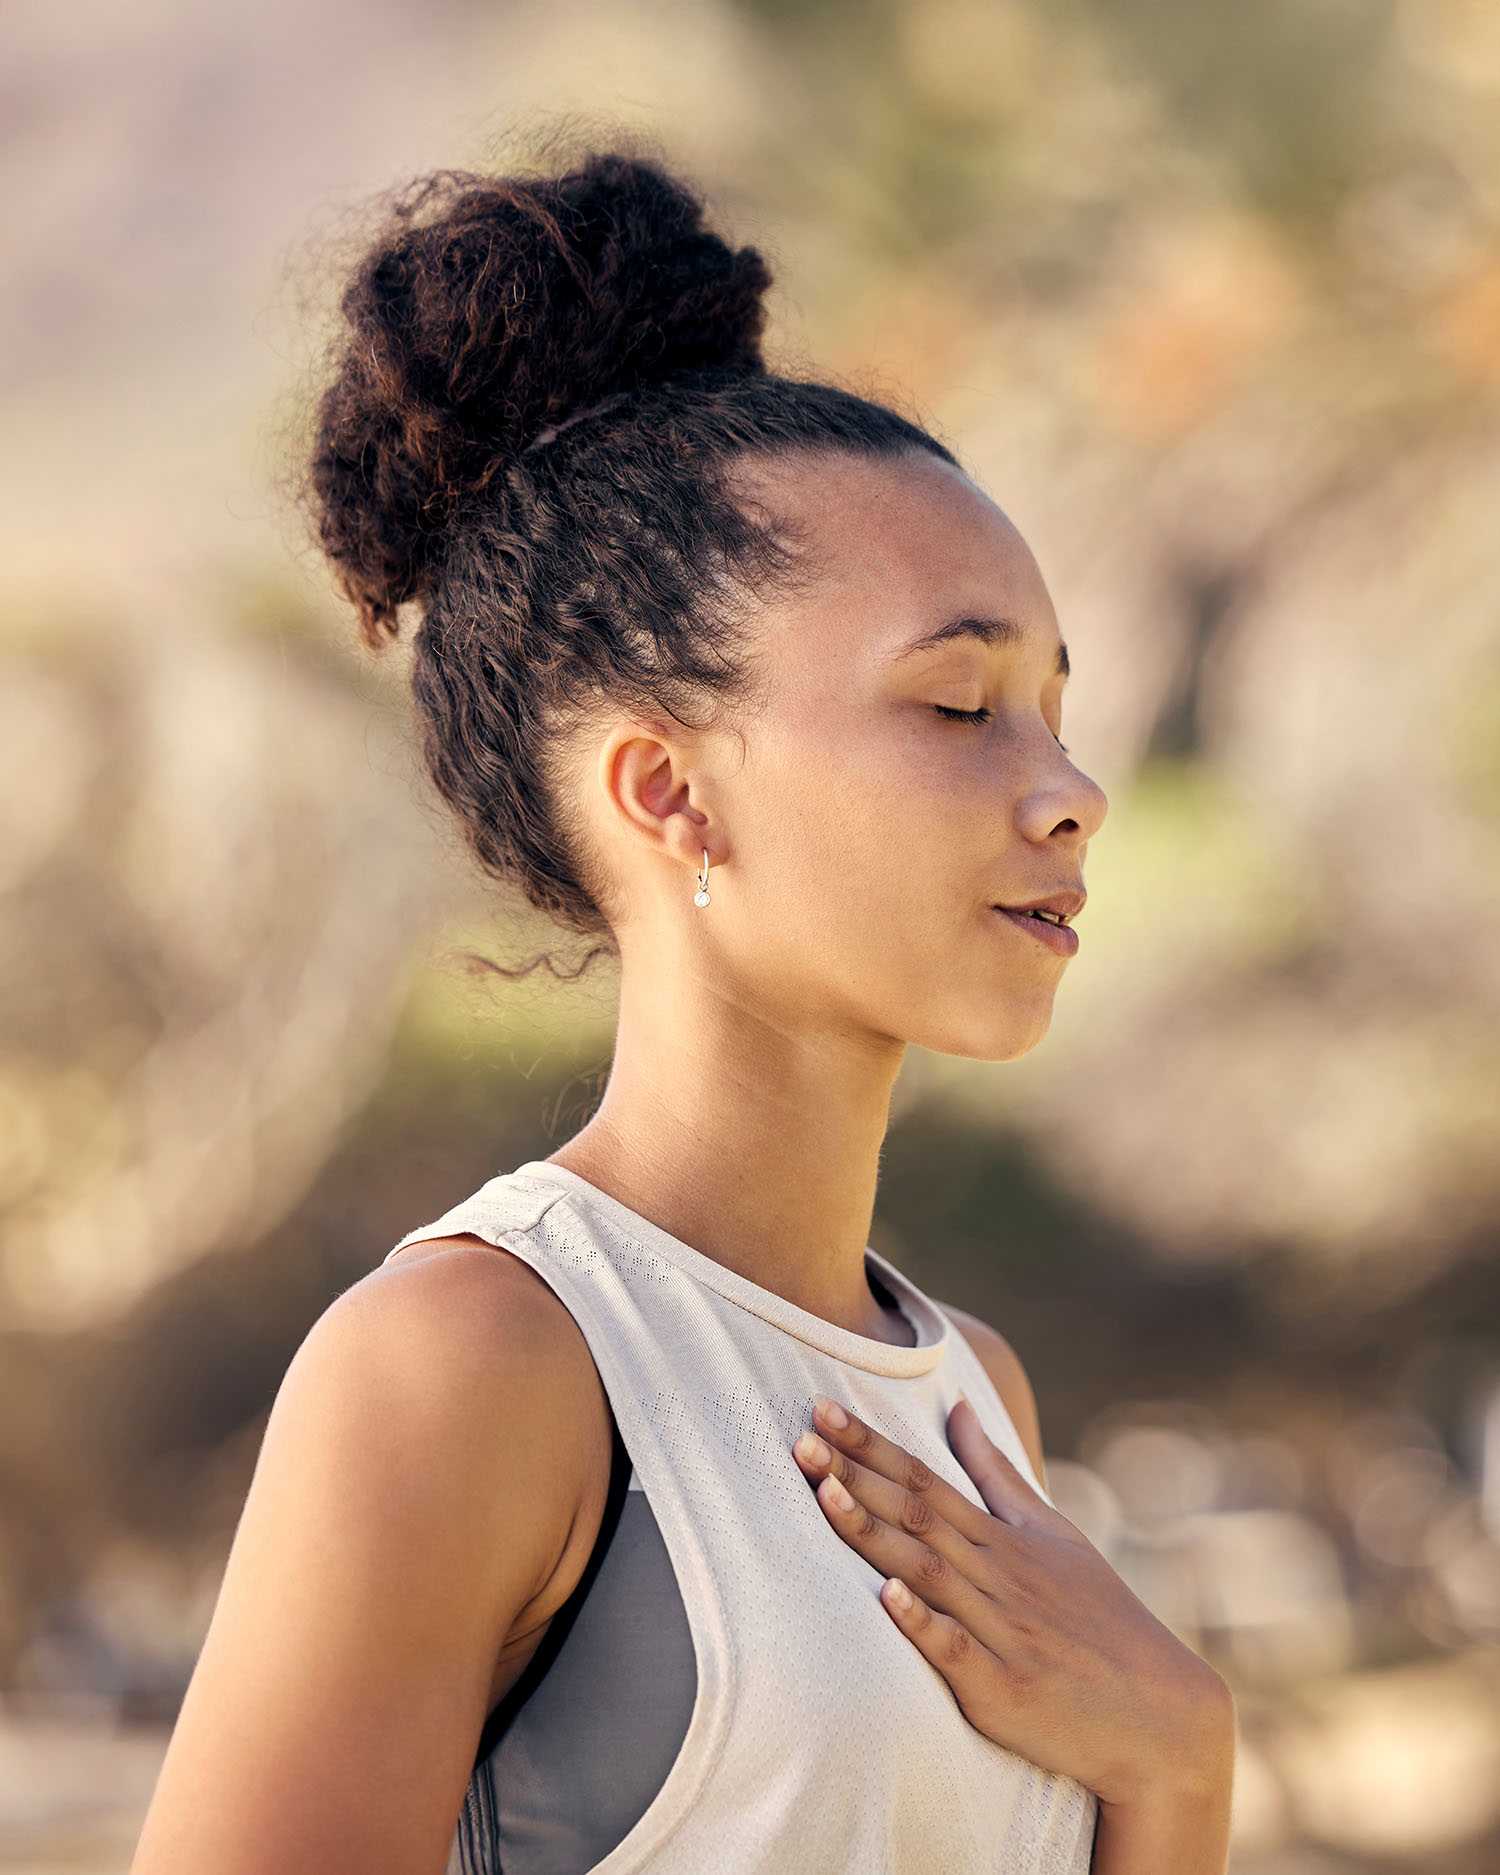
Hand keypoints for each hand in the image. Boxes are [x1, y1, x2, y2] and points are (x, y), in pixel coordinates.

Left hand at [791, 1394, 1231, 1807]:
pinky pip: (957, 1651)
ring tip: (823, 1494)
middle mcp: (996, 1574)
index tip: (821, 1409)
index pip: (925, 1478)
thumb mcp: (1053, 1532)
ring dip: (872, 1532)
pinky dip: (923, 1624)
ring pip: (925, 1571)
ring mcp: (999, 1630)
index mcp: (1001, 1538)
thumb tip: (958, 1405)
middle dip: (855, 1473)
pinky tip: (885, 1597)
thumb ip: (996, 1472)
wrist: (1158, 1713)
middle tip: (800, 1437)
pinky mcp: (1004, 1688)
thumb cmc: (1098, 1616)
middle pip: (915, 1514)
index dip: (870, 1444)